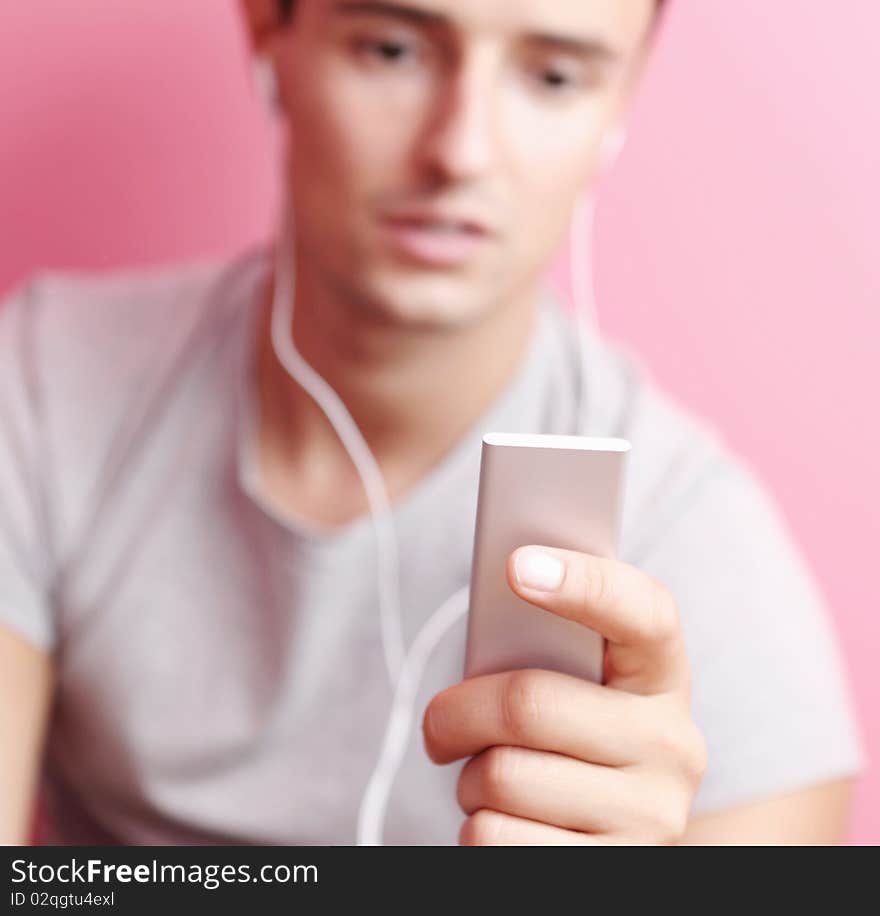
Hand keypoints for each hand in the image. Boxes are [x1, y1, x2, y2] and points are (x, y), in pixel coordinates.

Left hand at [422, 545, 707, 844]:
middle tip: (441, 724)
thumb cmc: (570, 732)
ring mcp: (651, 815)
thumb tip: (508, 580)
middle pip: (527, 702)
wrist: (610, 831)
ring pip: (502, 776)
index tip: (517, 565)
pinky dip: (477, 828)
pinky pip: (496, 839)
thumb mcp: (575, 682)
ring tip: (490, 779)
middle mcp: (672, 743)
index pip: (642, 611)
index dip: (582, 583)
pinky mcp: (614, 870)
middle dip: (457, 712)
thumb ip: (545, 641)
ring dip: (469, 780)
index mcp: (662, 674)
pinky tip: (506, 821)